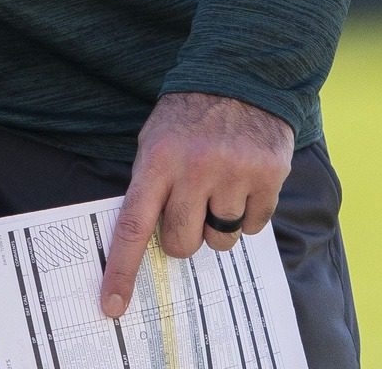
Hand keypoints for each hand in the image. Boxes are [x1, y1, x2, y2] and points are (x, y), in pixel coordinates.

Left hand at [97, 93, 295, 318]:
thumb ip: (149, 187)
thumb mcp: (155, 140)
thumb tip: (143, 244)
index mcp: (159, 160)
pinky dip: (249, 214)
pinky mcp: (268, 175)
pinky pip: (254, 227)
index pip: (134, 225)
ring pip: (221, 239)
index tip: (113, 306)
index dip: (122, 270)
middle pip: (182, 242)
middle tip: (192, 207)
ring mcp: (235, 172)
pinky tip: (245, 182)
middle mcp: (196, 168)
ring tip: (222, 187)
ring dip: (219, 224)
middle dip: (185, 235)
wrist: (244, 76)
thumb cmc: (191, 116)